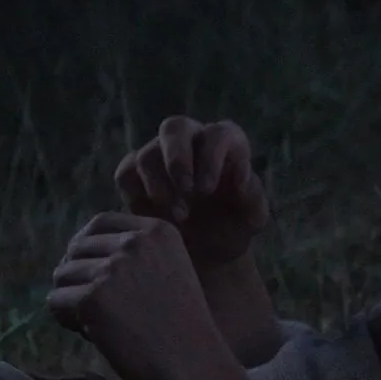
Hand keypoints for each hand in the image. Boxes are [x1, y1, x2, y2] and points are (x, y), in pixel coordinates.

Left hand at [47, 212, 227, 379]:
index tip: (88, 269)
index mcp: (157, 232)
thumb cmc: (183, 327)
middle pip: (77, 248)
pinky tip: (89, 333)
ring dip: (70, 297)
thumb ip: (136, 255)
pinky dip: (65, 319)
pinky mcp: (92, 299)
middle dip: (77, 275)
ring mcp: (112, 270)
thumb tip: (78, 253)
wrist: (193, 365)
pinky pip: (56, 300)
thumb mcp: (171, 270)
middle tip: (91, 305)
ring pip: (62, 274)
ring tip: (94, 322)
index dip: (86, 245)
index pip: (101, 222)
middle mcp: (134, 243)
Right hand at [113, 116, 269, 269]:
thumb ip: (255, 200)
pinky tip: (155, 218)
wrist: (205, 252)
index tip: (208, 190)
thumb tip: (242, 182)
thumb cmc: (233, 227)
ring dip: (160, 187)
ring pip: (147, 154)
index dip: (211, 157)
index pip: (218, 133)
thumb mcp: (251, 220)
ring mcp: (159, 153)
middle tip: (186, 193)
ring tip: (179, 218)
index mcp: (224, 143)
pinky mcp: (134, 174)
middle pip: (174, 127)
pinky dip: (137, 196)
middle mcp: (190, 140)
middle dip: (177, 159)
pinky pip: (125, 173)